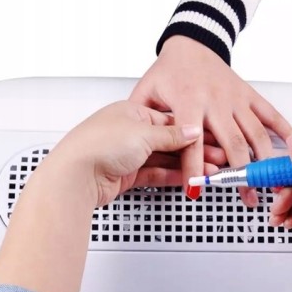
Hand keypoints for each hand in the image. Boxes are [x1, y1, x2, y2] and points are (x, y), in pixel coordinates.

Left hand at [49, 100, 215, 207]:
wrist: (75, 176)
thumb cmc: (97, 145)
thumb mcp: (142, 133)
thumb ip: (171, 135)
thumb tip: (191, 131)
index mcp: (131, 112)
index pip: (169, 120)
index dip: (192, 131)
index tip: (211, 138)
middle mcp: (129, 132)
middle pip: (168, 141)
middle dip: (193, 150)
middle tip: (216, 157)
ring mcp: (127, 155)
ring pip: (163, 159)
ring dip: (186, 165)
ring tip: (207, 171)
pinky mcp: (126, 175)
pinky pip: (155, 174)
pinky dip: (172, 176)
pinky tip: (187, 178)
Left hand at [130, 35, 291, 205]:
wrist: (192, 41)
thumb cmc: (169, 69)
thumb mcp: (146, 92)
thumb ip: (143, 118)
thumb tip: (137, 145)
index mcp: (189, 101)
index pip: (191, 143)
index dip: (193, 169)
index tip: (195, 189)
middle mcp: (215, 101)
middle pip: (232, 144)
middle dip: (239, 174)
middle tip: (243, 195)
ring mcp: (235, 99)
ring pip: (255, 134)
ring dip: (262, 162)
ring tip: (265, 184)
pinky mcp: (248, 95)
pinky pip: (270, 114)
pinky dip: (284, 131)